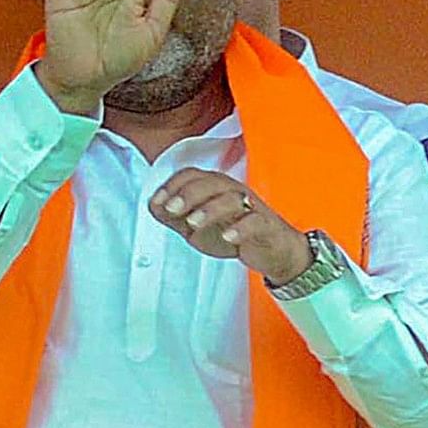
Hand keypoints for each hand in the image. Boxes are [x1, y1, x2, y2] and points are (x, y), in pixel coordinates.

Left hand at [151, 168, 313, 287]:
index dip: (173, 185)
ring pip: (232, 198)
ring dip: (210, 209)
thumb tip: (153, 205)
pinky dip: (241, 228)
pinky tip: (228, 238)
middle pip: (212, 182)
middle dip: (188, 194)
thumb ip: (175, 217)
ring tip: (193, 224)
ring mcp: (251, 207)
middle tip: (172, 210)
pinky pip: (255, 221)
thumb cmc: (235, 233)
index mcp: (214, 188)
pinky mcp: (266, 225)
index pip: (192, 175)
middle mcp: (232, 191)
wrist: (274, 251)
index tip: (157, 202)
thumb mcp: (198, 227)